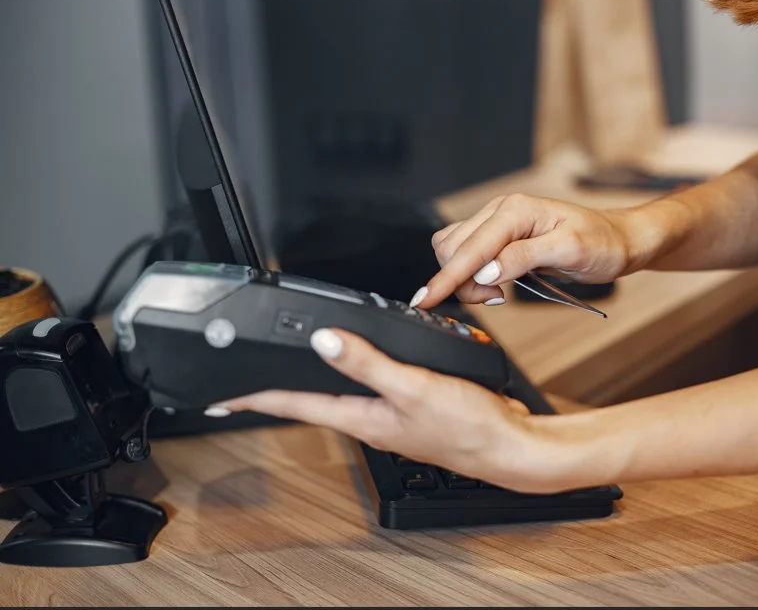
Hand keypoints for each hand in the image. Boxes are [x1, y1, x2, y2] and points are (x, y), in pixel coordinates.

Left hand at [211, 328, 567, 493]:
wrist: (509, 447)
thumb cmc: (468, 428)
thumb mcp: (414, 388)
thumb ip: (367, 363)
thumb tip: (323, 339)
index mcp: (361, 416)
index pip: (292, 404)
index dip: (251, 397)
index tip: (217, 397)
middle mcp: (368, 418)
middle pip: (308, 399)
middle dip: (272, 389)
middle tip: (242, 378)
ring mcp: (388, 414)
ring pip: (337, 392)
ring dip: (308, 381)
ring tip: (284, 368)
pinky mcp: (410, 406)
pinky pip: (368, 385)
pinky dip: (351, 372)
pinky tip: (356, 362)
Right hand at [411, 193, 636, 308]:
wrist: (619, 240)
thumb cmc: (603, 242)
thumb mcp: (570, 250)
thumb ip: (524, 258)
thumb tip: (485, 272)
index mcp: (515, 210)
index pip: (470, 247)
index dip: (446, 277)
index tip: (425, 300)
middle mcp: (500, 211)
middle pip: (452, 248)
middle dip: (461, 280)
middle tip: (496, 298)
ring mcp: (497, 223)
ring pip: (454, 250)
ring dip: (465, 278)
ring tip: (498, 293)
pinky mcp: (498, 236)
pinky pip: (467, 253)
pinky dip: (471, 274)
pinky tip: (495, 284)